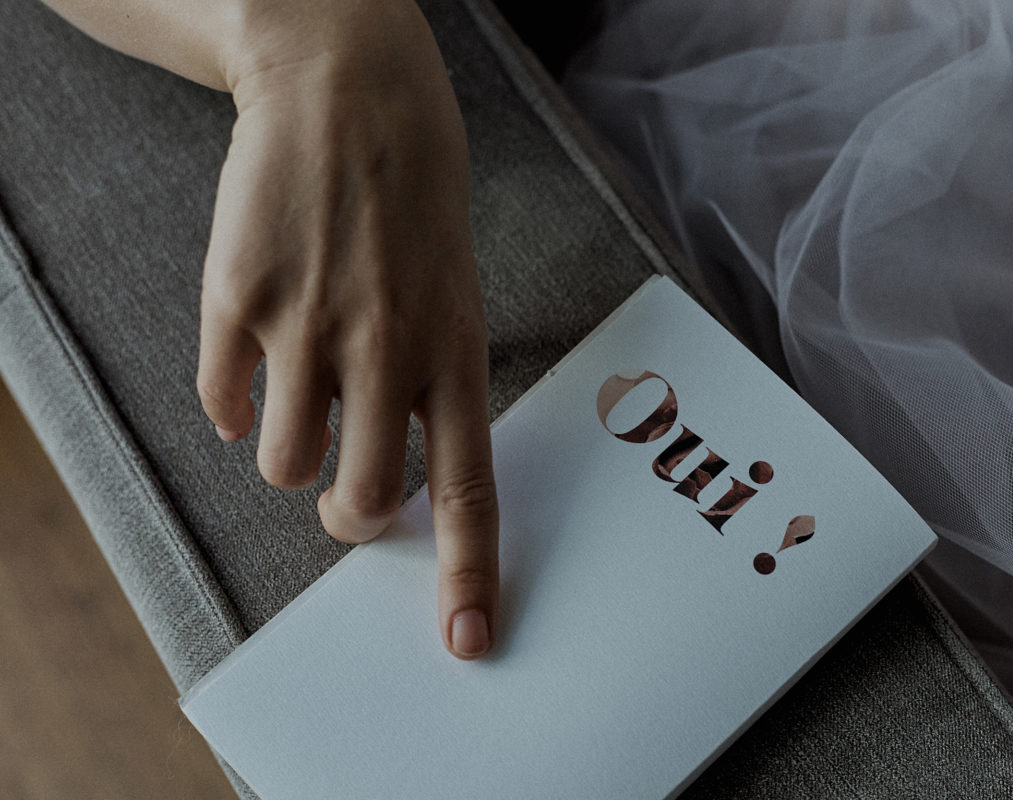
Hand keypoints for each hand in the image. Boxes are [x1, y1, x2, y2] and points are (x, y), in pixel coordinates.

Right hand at [194, 0, 497, 658]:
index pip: (472, 489)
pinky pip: (219, 404)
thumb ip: (429, 386)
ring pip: (283, 464)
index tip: (468, 638)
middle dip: (348, 515)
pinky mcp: (236, 301)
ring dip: (288, 453)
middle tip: (344, 493)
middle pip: (362, 499)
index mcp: (456, 353)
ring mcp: (307, 327)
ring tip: (298, 399)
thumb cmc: (415, 207)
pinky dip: (230, 402)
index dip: (469, 575)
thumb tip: (380, 475)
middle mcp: (385, 350)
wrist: (350, 97)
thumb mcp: (456, 295)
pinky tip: (250, 358)